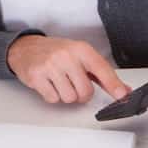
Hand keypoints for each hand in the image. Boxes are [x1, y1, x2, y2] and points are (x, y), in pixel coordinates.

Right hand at [7, 35, 130, 103]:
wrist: (25, 48)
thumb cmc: (56, 52)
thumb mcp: (80, 56)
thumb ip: (101, 74)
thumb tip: (122, 90)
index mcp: (81, 49)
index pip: (101, 69)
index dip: (113, 84)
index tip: (121, 95)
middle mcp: (66, 55)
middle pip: (85, 91)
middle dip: (81, 94)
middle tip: (73, 84)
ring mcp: (50, 65)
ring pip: (69, 98)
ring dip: (65, 95)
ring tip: (59, 82)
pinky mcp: (37, 76)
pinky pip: (53, 99)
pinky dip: (52, 95)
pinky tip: (48, 83)